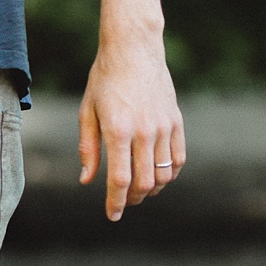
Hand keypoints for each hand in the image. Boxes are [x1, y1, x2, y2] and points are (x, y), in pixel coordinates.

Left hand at [79, 41, 185, 221]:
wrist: (134, 50)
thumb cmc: (104, 80)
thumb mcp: (87, 112)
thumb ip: (88, 148)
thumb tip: (87, 181)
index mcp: (117, 131)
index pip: (120, 180)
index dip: (116, 203)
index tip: (112, 215)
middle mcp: (143, 132)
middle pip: (144, 182)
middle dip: (133, 199)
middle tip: (124, 202)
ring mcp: (163, 127)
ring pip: (164, 174)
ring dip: (152, 189)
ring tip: (139, 190)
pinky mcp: (176, 121)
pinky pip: (179, 158)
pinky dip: (170, 173)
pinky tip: (157, 174)